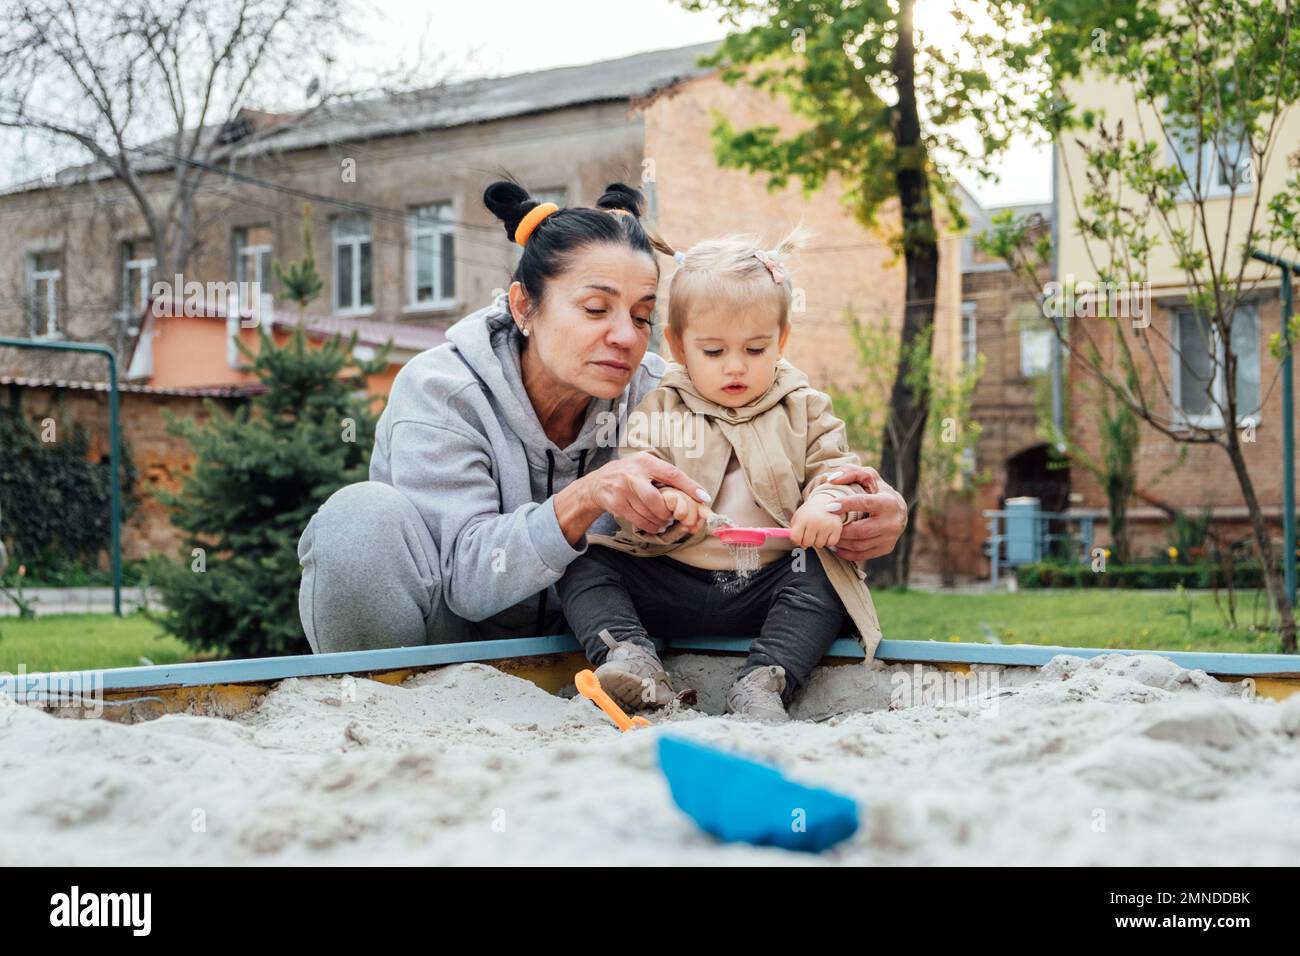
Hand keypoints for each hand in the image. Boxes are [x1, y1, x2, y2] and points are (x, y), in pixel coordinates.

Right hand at [563, 451, 712, 535]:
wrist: (598, 484)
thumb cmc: (629, 475)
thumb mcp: (645, 466)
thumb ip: (664, 475)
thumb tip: (694, 492)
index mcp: (645, 461)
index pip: (671, 474)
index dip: (689, 487)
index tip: (704, 498)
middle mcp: (632, 474)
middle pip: (656, 499)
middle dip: (668, 512)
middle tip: (674, 516)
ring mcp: (622, 490)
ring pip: (648, 513)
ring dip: (660, 521)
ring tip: (665, 521)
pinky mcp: (616, 504)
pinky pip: (639, 520)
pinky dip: (650, 526)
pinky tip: (655, 525)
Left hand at [790, 500, 842, 548]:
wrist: (825, 501)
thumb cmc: (809, 513)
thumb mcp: (798, 518)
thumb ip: (794, 532)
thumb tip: (800, 546)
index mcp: (803, 519)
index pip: (795, 538)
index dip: (796, 540)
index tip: (799, 536)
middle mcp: (815, 522)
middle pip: (807, 543)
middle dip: (807, 540)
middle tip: (810, 532)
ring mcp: (827, 525)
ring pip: (819, 545)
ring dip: (818, 540)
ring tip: (818, 531)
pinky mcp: (837, 528)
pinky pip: (830, 543)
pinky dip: (828, 541)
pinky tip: (826, 533)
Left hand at [820, 466, 907, 561]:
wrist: (898, 509)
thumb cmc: (877, 490)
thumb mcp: (868, 476)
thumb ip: (851, 472)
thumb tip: (832, 480)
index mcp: (889, 502)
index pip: (865, 503)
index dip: (845, 505)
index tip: (827, 507)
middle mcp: (893, 522)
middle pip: (861, 530)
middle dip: (840, 529)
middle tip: (826, 526)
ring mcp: (891, 537)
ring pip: (860, 545)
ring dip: (841, 542)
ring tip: (829, 535)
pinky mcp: (887, 548)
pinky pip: (863, 555)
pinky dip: (846, 553)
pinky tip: (836, 546)